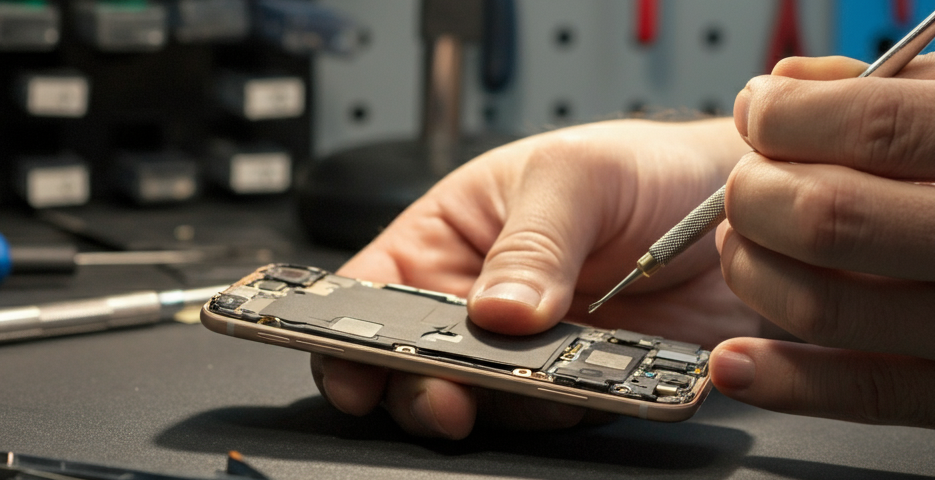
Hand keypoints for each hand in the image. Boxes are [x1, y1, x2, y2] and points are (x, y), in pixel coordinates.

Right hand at [311, 118, 758, 437]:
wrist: (742, 210)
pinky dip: (564, 412)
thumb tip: (496, 309)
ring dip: (499, 405)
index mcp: (452, 237)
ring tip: (533, 385)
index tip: (353, 368)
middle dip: (422, 387)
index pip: (373, 290)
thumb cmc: (646, 168)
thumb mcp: (578, 176)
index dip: (346, 334)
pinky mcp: (580, 382)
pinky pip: (554, 415)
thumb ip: (533, 242)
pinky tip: (585, 387)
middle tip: (447, 395)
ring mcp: (528, 348)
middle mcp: (479, 299)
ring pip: (482, 401)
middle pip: (415, 362)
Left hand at [712, 54, 934, 426]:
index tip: (759, 112)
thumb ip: (882, 92)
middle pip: (828, 219)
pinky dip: (778, 380)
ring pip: (822, 306)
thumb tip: (784, 86)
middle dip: (755, 195)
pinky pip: (859, 394)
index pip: (875, 128)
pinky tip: (735, 358)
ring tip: (745, 245)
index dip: (790, 117)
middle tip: (746, 186)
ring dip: (751, 271)